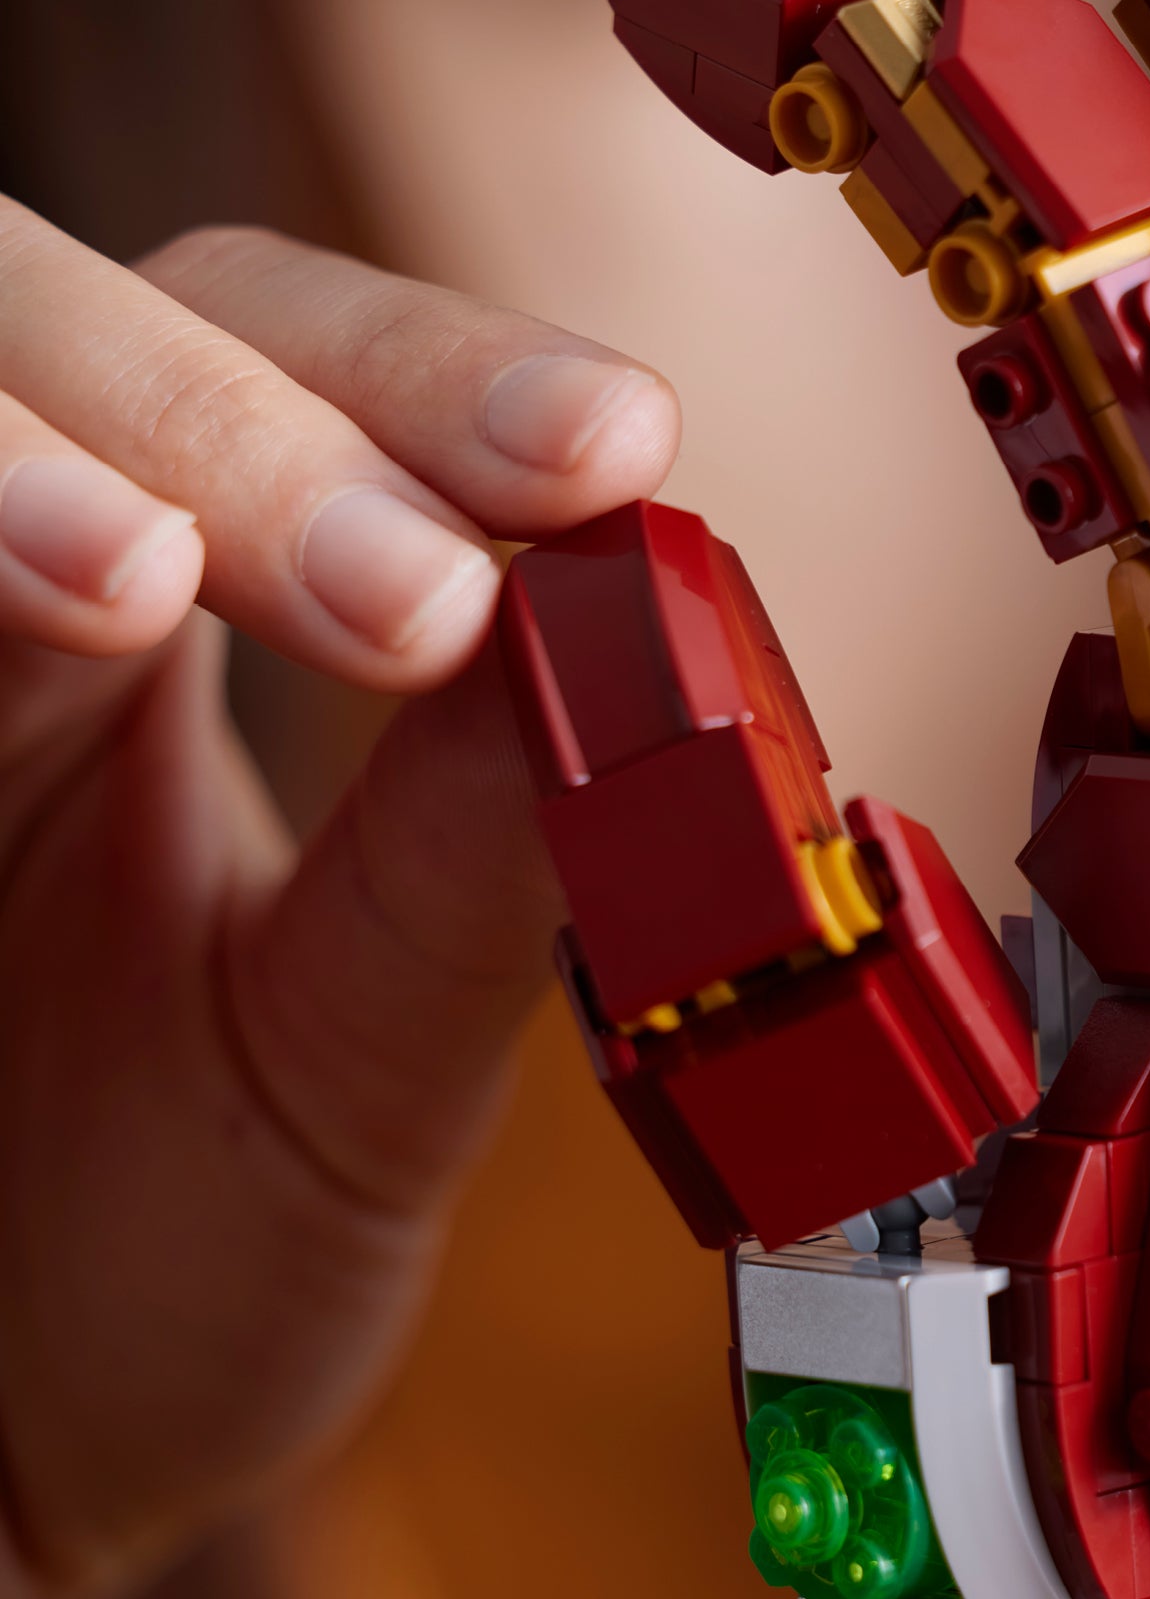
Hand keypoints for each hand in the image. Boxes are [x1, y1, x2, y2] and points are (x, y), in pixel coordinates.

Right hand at [0, 205, 678, 1598]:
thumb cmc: (155, 1274)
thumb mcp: (358, 1066)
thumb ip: (469, 857)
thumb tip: (638, 634)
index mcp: (172, 640)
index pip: (291, 370)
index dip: (431, 376)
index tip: (611, 449)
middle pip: (57, 325)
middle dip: (240, 423)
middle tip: (409, 590)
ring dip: (10, 462)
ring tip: (134, 583)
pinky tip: (34, 605)